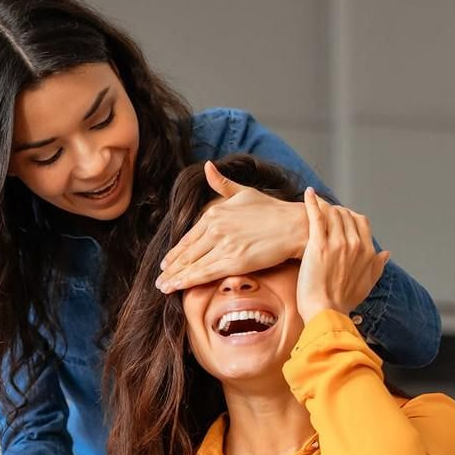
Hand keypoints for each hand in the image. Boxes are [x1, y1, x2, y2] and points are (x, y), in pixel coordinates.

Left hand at [154, 161, 305, 292]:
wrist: (295, 225)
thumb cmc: (273, 210)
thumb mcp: (244, 192)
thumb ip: (222, 184)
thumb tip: (207, 167)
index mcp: (215, 212)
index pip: (189, 237)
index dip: (176, 252)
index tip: (166, 262)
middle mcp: (215, 228)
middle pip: (186, 252)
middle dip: (170, 268)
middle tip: (159, 279)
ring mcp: (224, 244)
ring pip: (192, 264)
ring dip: (174, 277)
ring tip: (163, 287)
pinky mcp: (234, 260)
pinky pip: (204, 273)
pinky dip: (186, 281)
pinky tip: (174, 287)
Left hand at [297, 187, 389, 322]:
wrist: (326, 313)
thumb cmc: (343, 303)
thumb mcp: (367, 285)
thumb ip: (377, 266)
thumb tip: (386, 253)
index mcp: (367, 251)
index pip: (361, 222)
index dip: (349, 217)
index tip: (340, 219)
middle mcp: (354, 243)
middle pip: (345, 215)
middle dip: (335, 212)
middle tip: (324, 213)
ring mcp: (337, 243)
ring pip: (332, 213)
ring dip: (324, 208)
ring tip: (315, 205)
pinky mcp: (318, 245)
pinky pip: (316, 216)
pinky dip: (312, 202)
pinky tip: (308, 194)